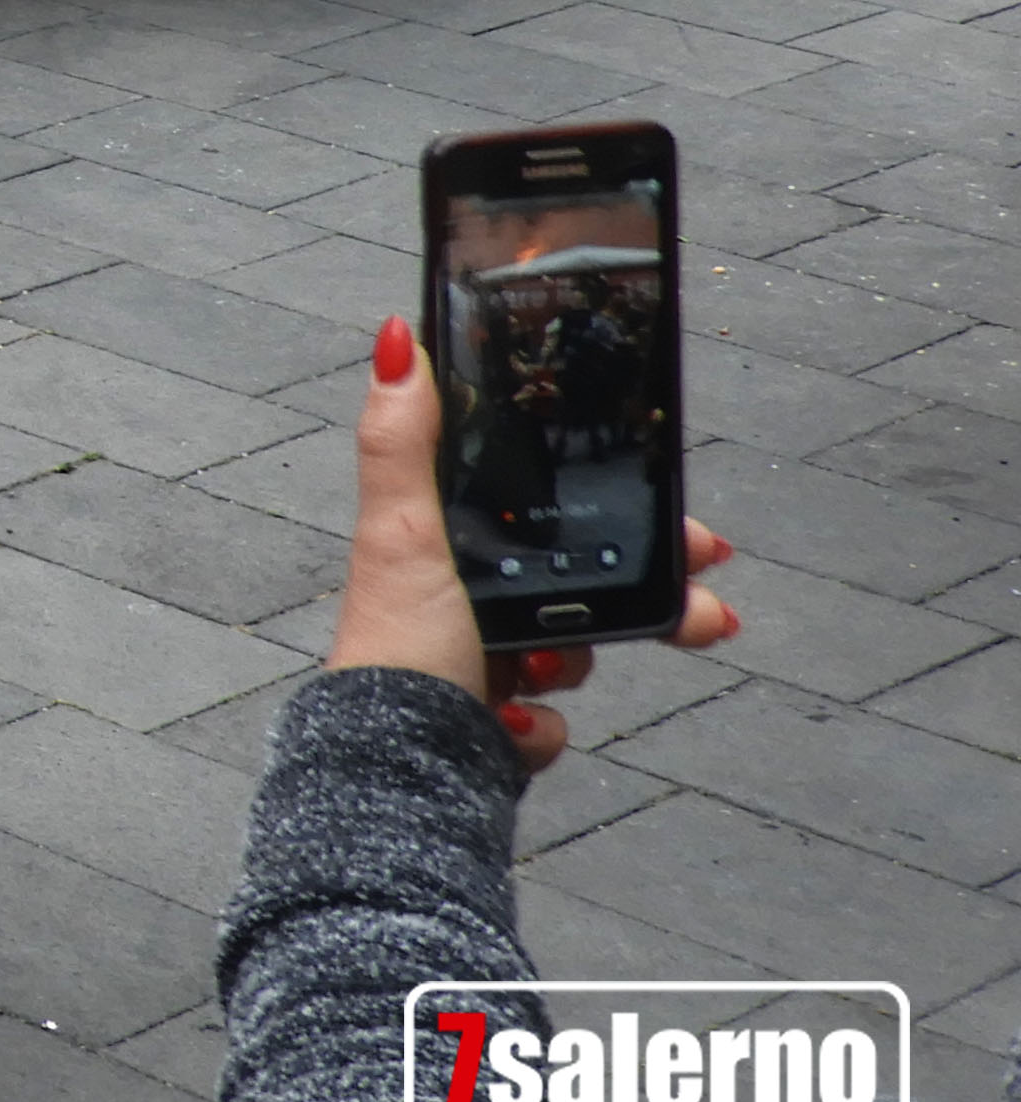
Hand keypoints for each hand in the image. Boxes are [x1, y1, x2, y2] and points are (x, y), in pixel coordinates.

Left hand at [327, 312, 734, 770]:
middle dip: (653, 597)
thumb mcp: (402, 530)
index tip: (689, 529)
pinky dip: (539, 728)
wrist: (403, 763)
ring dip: (582, 661)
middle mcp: (467, 600)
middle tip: (707, 606)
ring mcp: (487, 663)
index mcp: (449, 547)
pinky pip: (549, 721)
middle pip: (587, 582)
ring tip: (553, 668)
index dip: (622, 513)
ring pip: (580, 650)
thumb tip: (395, 338)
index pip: (552, 513)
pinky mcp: (497, 725)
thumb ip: (402, 440)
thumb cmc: (396, 645)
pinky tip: (508, 722)